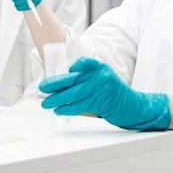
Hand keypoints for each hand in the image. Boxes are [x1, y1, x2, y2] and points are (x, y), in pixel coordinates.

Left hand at [39, 57, 170, 130]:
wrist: (130, 106)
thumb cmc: (112, 91)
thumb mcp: (103, 76)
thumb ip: (86, 75)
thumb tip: (61, 81)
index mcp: (100, 68)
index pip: (86, 62)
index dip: (75, 65)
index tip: (65, 69)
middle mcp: (100, 77)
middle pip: (74, 80)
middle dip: (55, 84)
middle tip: (42, 88)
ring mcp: (100, 90)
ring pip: (74, 94)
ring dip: (57, 99)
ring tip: (45, 103)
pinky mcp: (99, 103)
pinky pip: (79, 106)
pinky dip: (67, 108)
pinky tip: (58, 109)